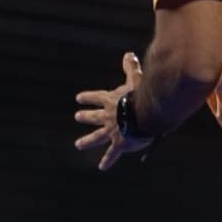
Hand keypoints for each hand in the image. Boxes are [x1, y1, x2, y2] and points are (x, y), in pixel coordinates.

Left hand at [74, 51, 154, 171]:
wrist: (144, 114)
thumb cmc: (141, 96)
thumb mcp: (135, 80)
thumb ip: (130, 68)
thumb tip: (128, 54)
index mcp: (111, 101)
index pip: (96, 98)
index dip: (88, 98)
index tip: (78, 98)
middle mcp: (108, 116)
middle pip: (94, 117)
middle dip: (85, 117)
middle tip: (77, 116)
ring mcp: (112, 131)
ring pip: (97, 137)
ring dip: (87, 140)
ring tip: (78, 145)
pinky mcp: (119, 143)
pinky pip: (112, 153)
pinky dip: (107, 160)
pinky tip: (101, 167)